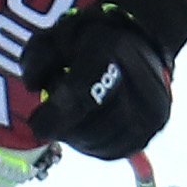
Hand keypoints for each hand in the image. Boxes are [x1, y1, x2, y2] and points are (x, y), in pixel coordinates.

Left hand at [21, 0, 186, 158]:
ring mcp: (151, 108)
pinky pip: (112, 151)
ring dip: (76, 136)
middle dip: (63, 126)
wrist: (138, 41)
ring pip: (101, 141)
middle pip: (91, 124)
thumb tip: (33, 87)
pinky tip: (85, 126)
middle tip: (54, 112)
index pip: (82, 94)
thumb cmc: (91, 40)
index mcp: (113, 49)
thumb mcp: (57, 35)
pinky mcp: (153, 130)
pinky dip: (91, 144)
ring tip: (74, 113)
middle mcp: (141, 80)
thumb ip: (37, 58)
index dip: (54, 115)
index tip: (36, 124)